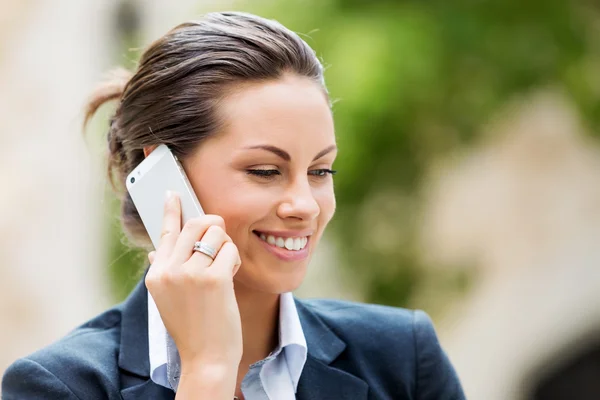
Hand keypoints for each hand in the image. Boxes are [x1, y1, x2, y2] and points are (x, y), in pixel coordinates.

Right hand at [145, 191, 242, 373]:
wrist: (206, 358)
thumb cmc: (193, 327)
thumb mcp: (169, 299)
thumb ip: (164, 271)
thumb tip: (155, 249)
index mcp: (156, 274)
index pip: (165, 233)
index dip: (171, 210)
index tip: (173, 194)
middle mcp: (169, 271)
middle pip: (195, 224)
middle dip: (213, 226)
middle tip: (220, 238)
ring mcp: (190, 274)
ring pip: (216, 234)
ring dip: (226, 247)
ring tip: (224, 268)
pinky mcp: (213, 279)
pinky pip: (230, 250)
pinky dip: (234, 260)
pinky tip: (230, 276)